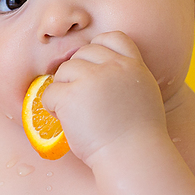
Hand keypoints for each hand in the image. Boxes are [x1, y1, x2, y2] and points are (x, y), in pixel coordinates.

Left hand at [39, 32, 168, 164]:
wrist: (133, 157)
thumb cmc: (138, 136)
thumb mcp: (144, 95)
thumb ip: (128, 77)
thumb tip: (104, 69)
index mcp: (134, 66)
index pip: (112, 37)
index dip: (99, 48)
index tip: (94, 68)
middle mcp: (113, 67)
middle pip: (82, 53)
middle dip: (76, 73)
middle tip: (79, 98)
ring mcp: (92, 79)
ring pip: (63, 70)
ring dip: (63, 89)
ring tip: (72, 111)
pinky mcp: (71, 95)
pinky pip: (50, 92)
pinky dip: (52, 106)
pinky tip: (63, 120)